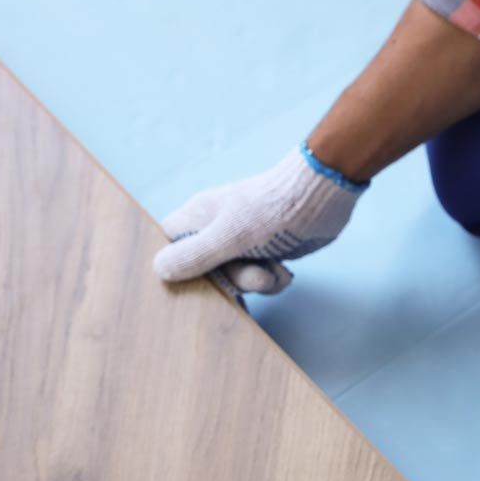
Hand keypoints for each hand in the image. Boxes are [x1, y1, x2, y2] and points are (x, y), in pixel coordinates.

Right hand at [152, 145, 363, 296]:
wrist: (321, 198)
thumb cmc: (272, 210)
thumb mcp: (230, 236)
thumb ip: (194, 255)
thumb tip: (158, 270)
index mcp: (198, 219)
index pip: (169, 243)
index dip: (176, 263)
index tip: (198, 276)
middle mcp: (216, 230)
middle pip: (204, 271)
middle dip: (231, 280)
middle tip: (253, 273)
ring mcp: (241, 243)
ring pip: (235, 279)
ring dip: (256, 282)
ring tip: (273, 269)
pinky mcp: (265, 252)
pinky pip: (259, 279)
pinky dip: (273, 280)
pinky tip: (284, 270)